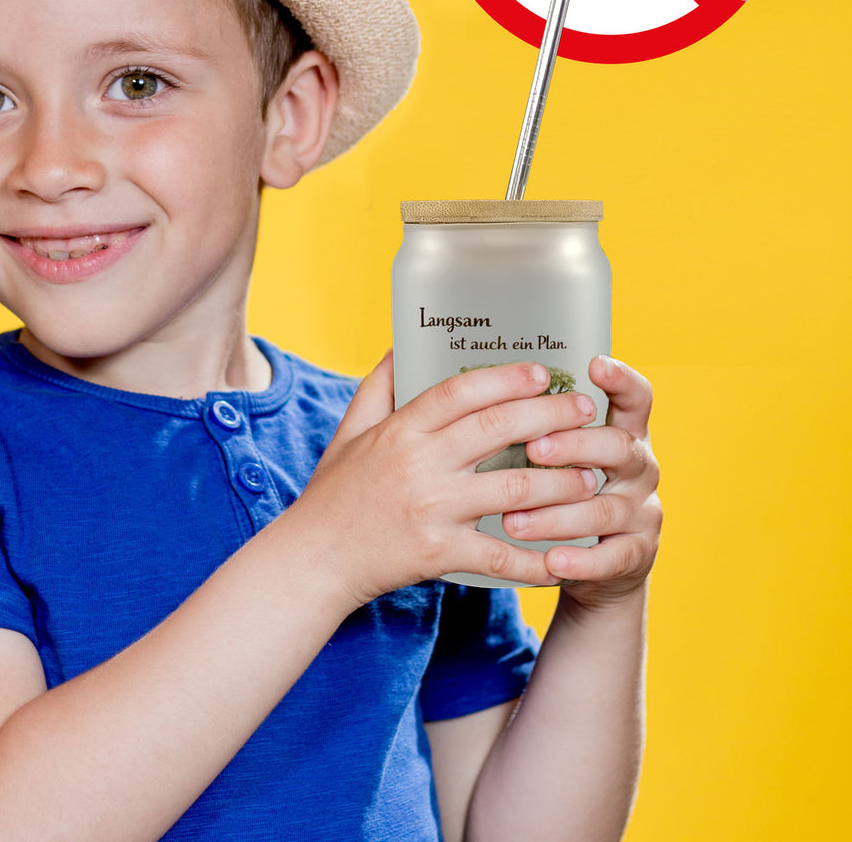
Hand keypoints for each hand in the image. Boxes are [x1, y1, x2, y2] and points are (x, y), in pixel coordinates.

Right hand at [288, 354, 604, 608]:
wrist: (314, 560)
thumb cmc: (334, 492)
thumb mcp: (350, 430)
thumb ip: (379, 386)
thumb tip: (402, 343)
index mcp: (400, 430)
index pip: (460, 391)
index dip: (506, 378)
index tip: (542, 373)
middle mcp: (419, 465)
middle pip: (496, 430)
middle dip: (550, 416)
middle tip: (584, 411)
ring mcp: (432, 510)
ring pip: (513, 491)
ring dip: (560, 483)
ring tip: (589, 476)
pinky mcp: (439, 553)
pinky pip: (499, 555)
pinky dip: (535, 560)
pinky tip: (564, 558)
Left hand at [504, 356, 660, 608]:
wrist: (599, 564)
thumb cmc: (568, 493)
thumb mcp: (567, 456)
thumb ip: (544, 426)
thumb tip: (494, 391)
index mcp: (624, 435)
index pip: (635, 399)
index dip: (621, 380)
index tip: (595, 363)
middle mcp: (639, 469)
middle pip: (618, 447)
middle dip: (574, 446)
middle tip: (534, 449)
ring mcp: (642, 513)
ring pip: (604, 508)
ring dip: (557, 514)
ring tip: (512, 520)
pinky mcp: (636, 556)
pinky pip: (611, 558)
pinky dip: (580, 560)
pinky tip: (551, 561)